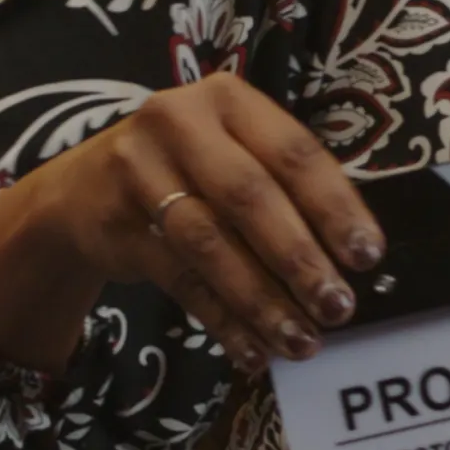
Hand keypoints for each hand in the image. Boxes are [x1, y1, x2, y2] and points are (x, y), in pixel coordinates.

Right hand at [0, 74, 383, 374]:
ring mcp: (139, 171)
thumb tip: (354, 253)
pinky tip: (253, 350)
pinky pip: (180, 280)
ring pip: (211, 244)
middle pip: (249, 197)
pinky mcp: (115, 224)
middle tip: (338, 307)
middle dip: (299, 258)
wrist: (81, 189)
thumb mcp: (233, 151)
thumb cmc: (188, 168)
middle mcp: (179, 124)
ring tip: (302, 341)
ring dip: (263, 301)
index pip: (293, 152)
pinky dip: (222, 320)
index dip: (335, 206)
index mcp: (228, 99)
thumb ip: (285, 186)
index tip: (368, 256)